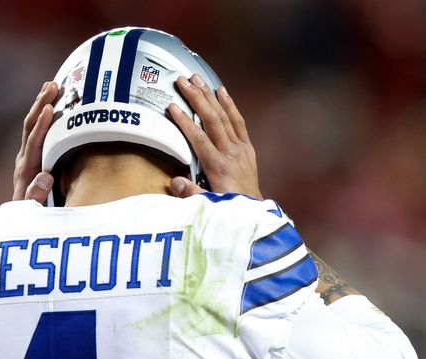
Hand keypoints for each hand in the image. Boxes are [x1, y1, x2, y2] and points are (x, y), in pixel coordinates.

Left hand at [13, 81, 58, 202]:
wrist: (19, 218)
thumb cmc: (31, 214)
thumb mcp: (33, 208)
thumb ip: (37, 194)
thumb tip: (46, 176)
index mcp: (27, 169)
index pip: (34, 142)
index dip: (42, 125)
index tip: (50, 108)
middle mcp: (25, 158)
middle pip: (30, 126)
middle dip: (41, 104)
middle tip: (53, 85)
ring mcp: (27, 155)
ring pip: (32, 124)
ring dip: (41, 103)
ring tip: (52, 84)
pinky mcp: (32, 155)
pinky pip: (37, 129)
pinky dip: (43, 113)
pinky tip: (52, 102)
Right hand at [167, 75, 260, 199]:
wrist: (252, 211)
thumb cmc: (228, 206)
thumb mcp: (207, 205)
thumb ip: (191, 194)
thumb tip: (175, 182)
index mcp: (217, 166)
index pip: (199, 138)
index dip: (185, 122)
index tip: (173, 107)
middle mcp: (230, 153)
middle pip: (212, 120)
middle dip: (196, 98)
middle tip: (183, 82)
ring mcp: (240, 148)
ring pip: (224, 117)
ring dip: (210, 96)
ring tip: (198, 80)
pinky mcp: (247, 147)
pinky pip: (239, 122)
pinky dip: (230, 105)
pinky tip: (222, 91)